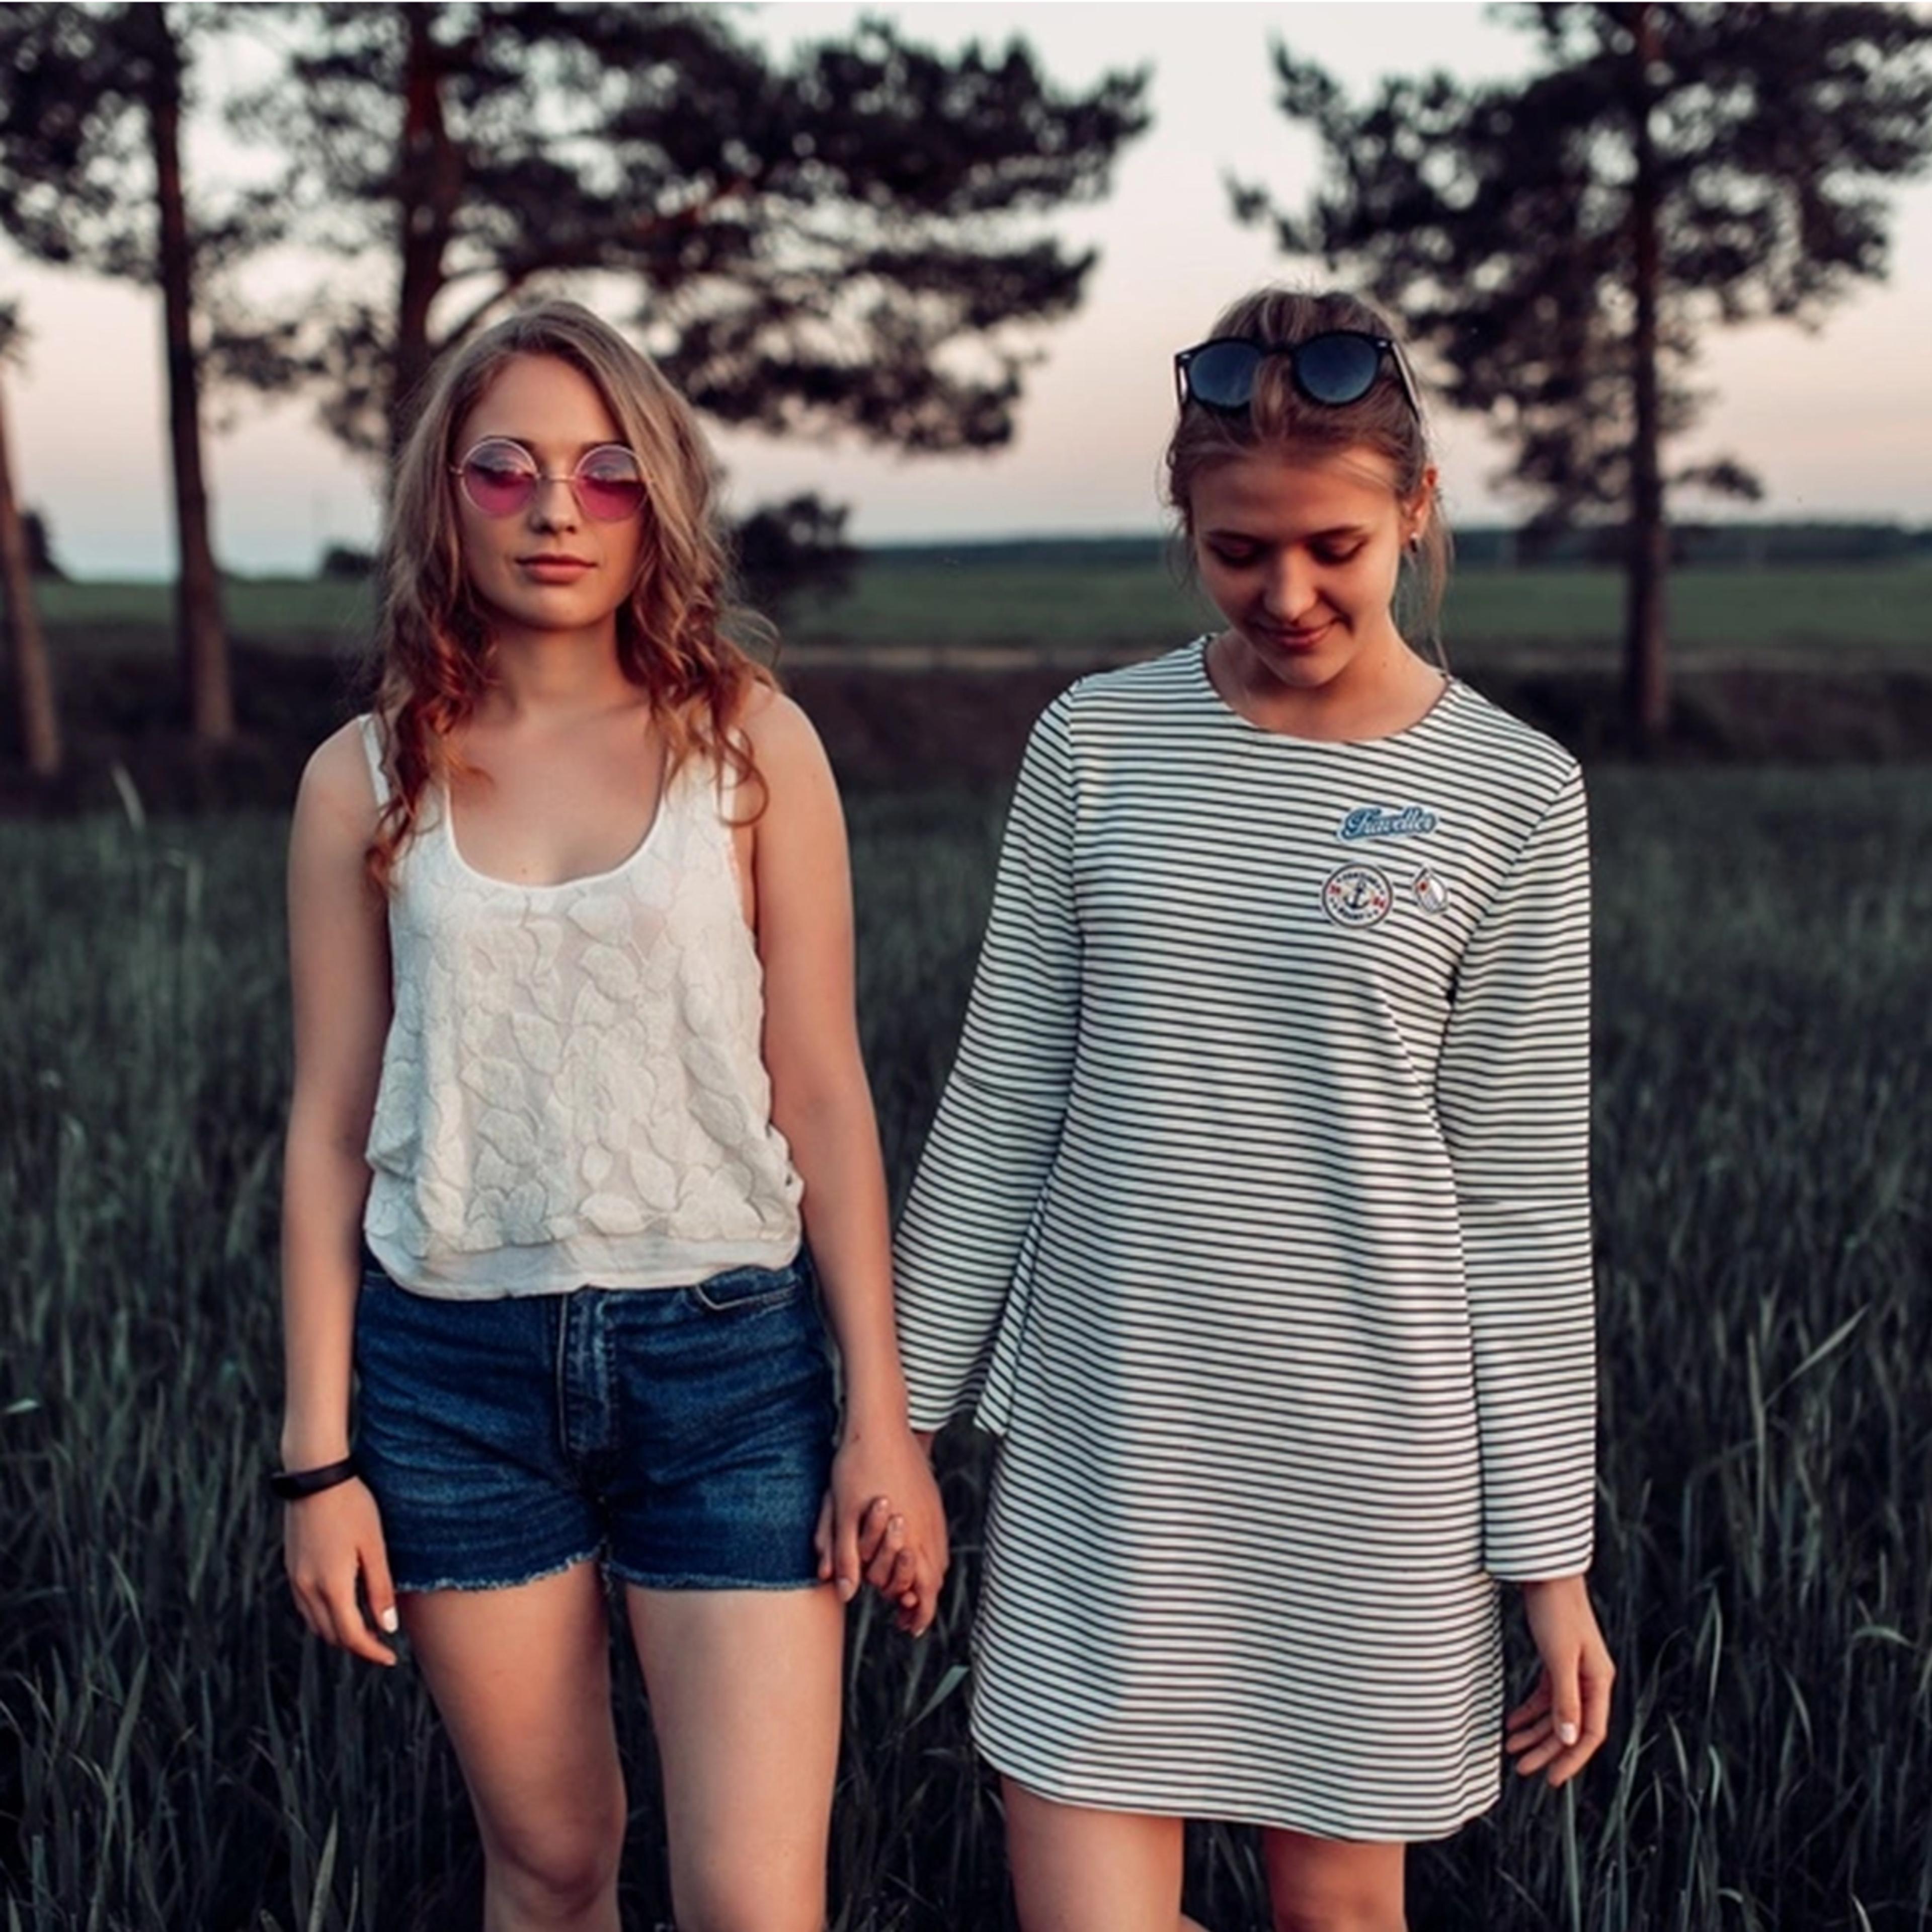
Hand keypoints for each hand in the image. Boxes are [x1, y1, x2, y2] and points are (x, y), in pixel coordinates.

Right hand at [284, 1477, 399, 1666]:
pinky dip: (324, 1615)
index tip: (391, 1658)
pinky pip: (306, 1606)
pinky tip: (342, 1604)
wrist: (315, 1478)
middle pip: (331, 1634)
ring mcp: (295, 1579)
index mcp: (330, 1586)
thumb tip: (388, 1626)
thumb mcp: (374, 1546)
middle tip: (382, 1642)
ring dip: (339, 1631)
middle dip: (357, 1644)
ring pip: (316, 1623)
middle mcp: (307, 1589)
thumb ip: (380, 1588)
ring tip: (366, 1626)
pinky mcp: (292, 1567)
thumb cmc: (352, 1507)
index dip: (372, 1651)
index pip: (351, 1635)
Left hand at [812, 1424, 948, 1634]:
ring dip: (926, 1579)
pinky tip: (911, 1554)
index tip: (908, 1628)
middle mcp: (928, 1526)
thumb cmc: (856, 1466)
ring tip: (907, 1590)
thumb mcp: (843, 1512)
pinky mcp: (932, 1497)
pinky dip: (928, 1555)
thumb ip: (845, 1555)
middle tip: (905, 1616)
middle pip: (936, 1578)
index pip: (924, 1588)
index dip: (918, 1613)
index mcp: (908, 1534)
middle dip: (922, 1601)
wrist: (879, 1423)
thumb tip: (845, 1594)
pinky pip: (938, 1537)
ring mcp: (933, 1511)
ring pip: (939, 1558)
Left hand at [1505, 1573, 1613, 1786]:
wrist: (1545, 1571)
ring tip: (1511, 1749)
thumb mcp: (1559, 1657)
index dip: (1571, 1759)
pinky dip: (1530, 1710)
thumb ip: (1565, 1698)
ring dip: (1535, 1732)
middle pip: (1570, 1727)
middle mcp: (1591, 1679)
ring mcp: (1575, 1669)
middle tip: (1521, 1769)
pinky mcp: (1557, 1659)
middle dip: (1546, 1750)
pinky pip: (1546, 1695)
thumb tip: (1568, 1740)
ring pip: (1557, 1713)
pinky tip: (1512, 1721)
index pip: (1590, 1733)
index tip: (1551, 1780)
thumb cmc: (1555, 1610)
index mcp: (1599, 1681)